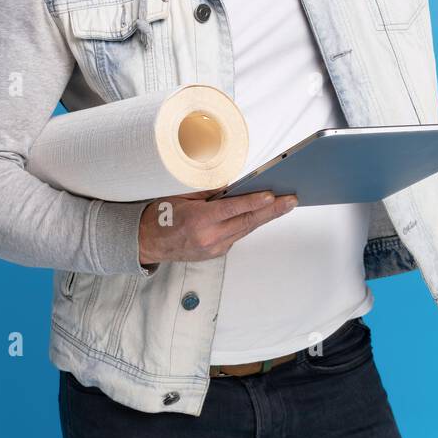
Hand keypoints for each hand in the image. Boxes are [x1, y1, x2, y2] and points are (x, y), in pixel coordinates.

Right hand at [138, 187, 297, 267]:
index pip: (234, 209)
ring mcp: (213, 248)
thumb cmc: (161, 216)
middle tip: (291, 200)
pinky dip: (249, 224)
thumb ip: (209, 192)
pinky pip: (237, 235)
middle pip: (247, 222)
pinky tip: (262, 214)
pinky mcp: (215, 253)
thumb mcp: (181, 196)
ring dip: (265, 217)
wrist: (146, 243)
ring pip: (245, 229)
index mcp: (200, 221)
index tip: (273, 195)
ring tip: (284, 204)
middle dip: (272, 210)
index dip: (255, 202)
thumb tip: (234, 185)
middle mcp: (209, 238)